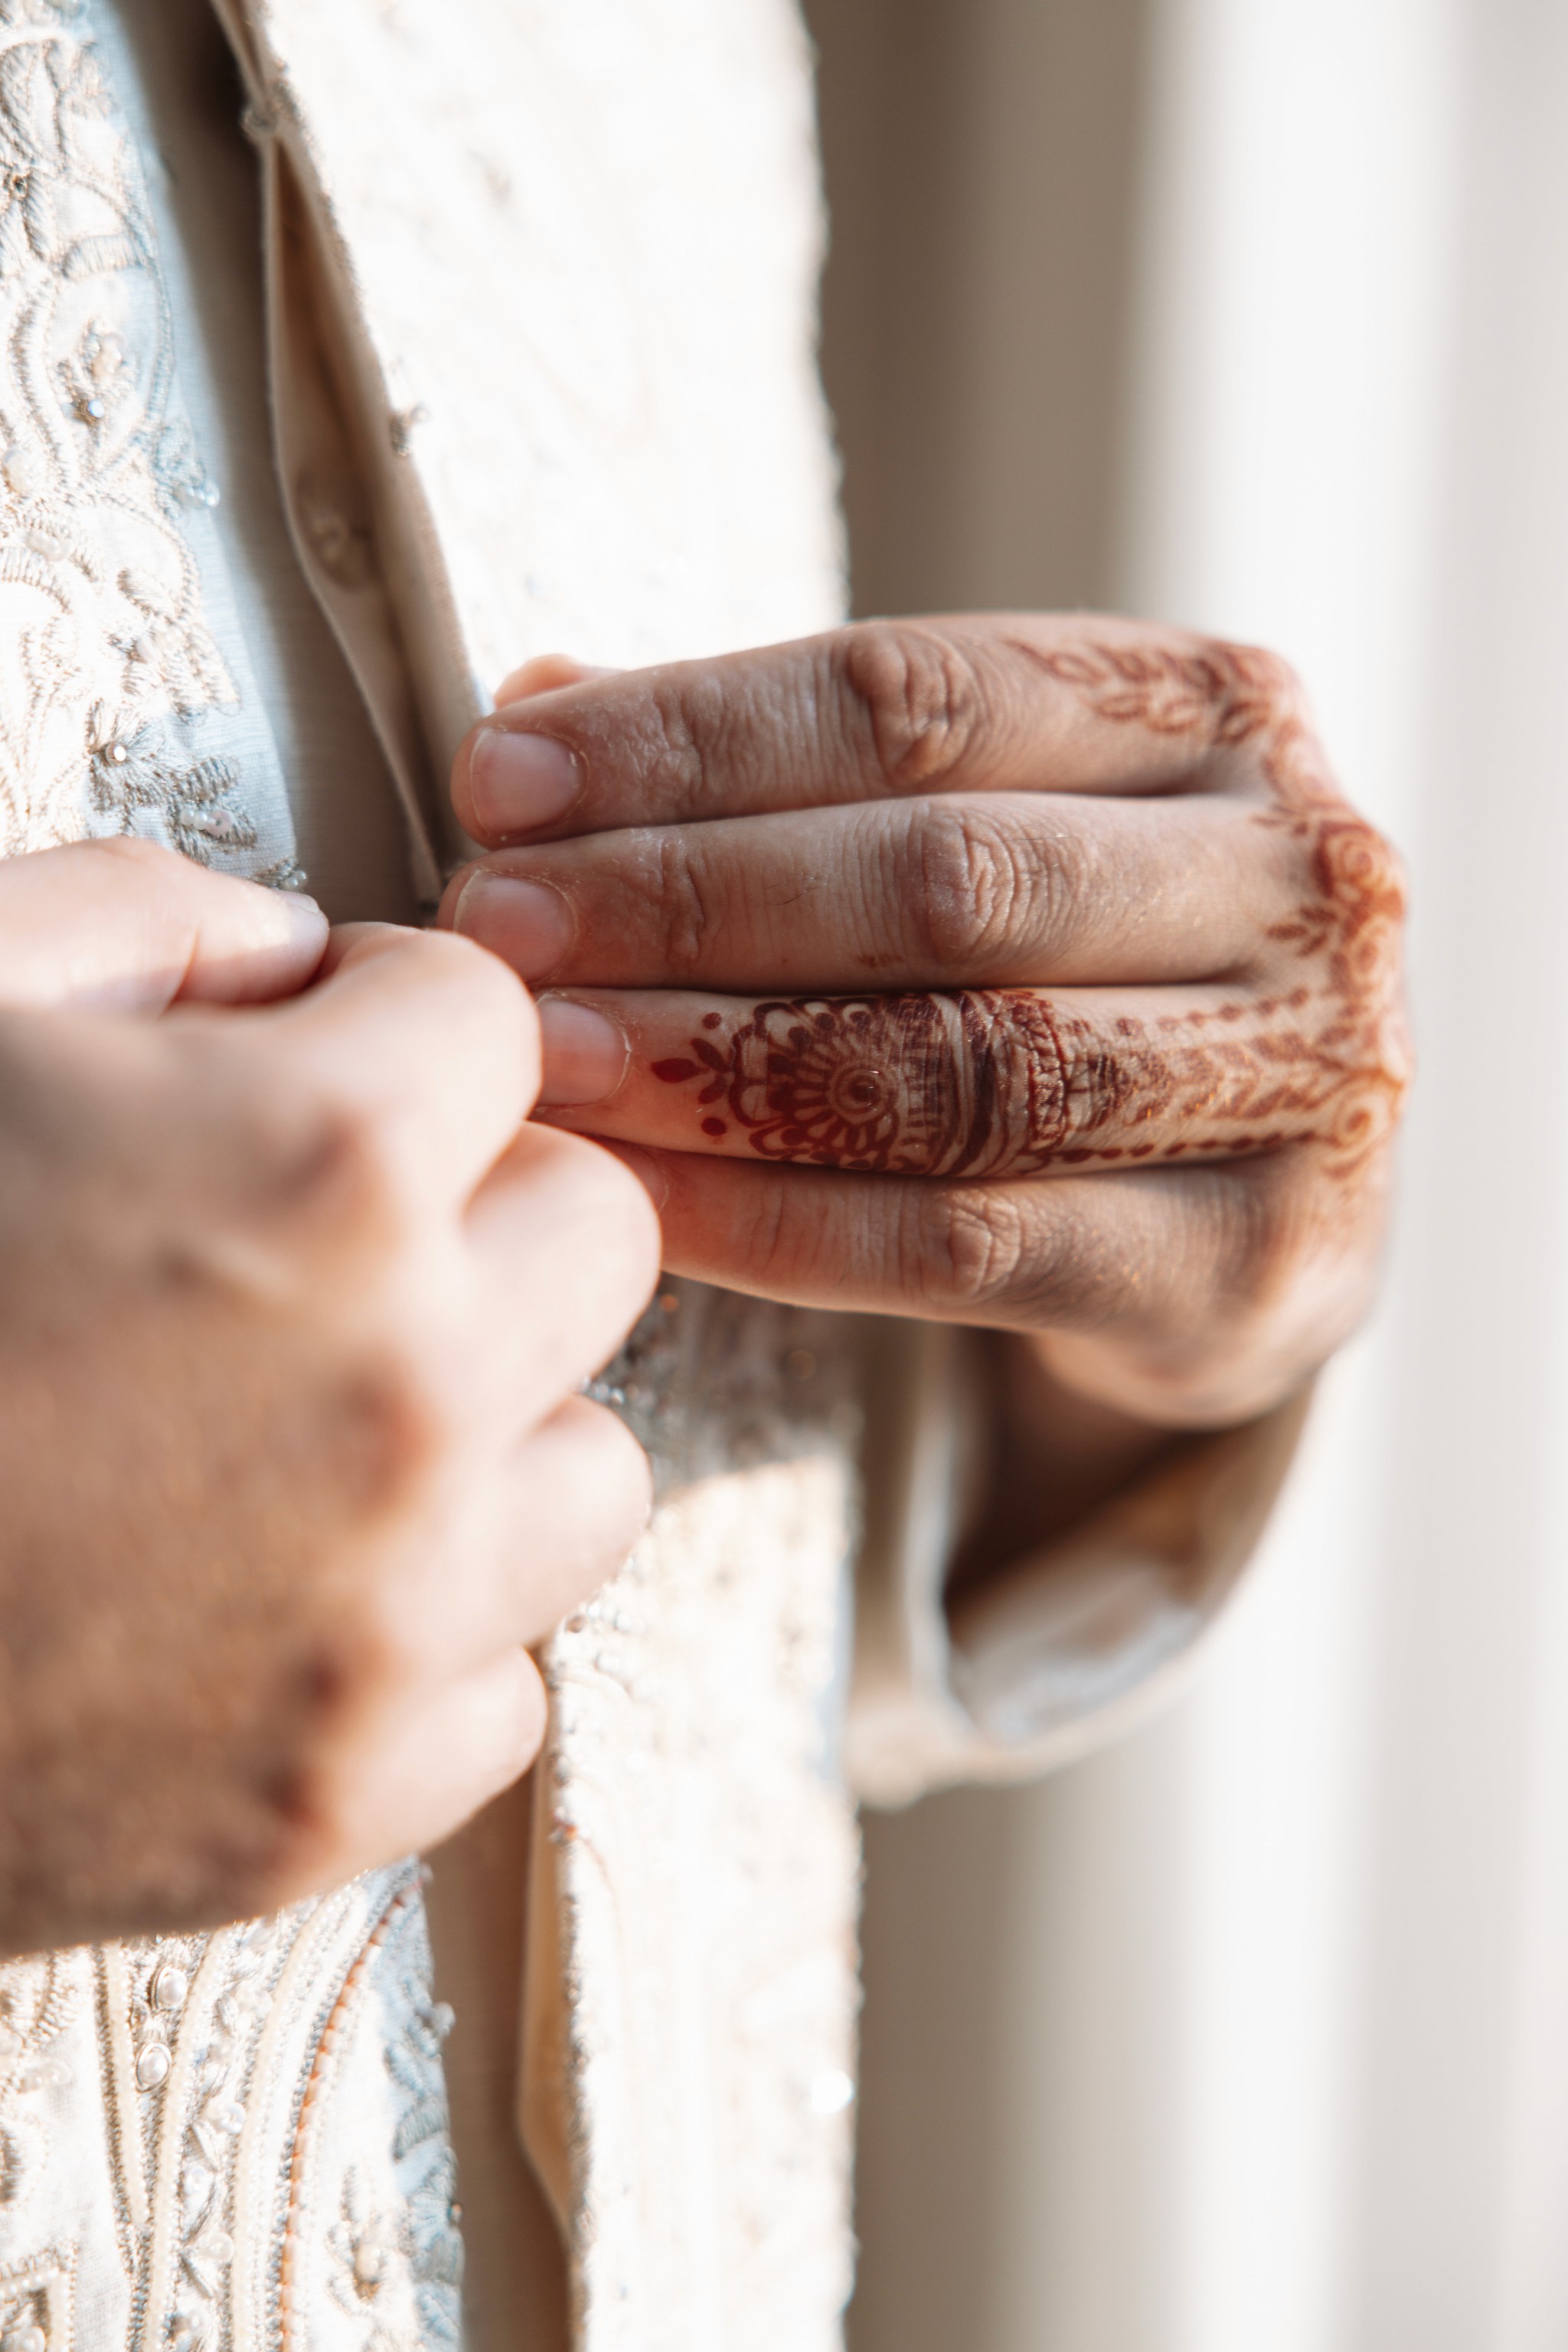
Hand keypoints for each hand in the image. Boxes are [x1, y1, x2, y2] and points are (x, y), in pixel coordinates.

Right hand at [0, 841, 657, 1953]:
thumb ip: (130, 922)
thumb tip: (285, 955)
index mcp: (314, 1165)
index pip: (493, 1024)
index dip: (387, 1020)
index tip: (318, 1056)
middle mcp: (403, 1395)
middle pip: (592, 1233)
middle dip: (473, 1205)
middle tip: (318, 1235)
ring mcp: (384, 1623)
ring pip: (588, 1471)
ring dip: (486, 1426)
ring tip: (309, 1422)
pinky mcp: (325, 1808)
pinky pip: (495, 1685)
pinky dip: (413, 1636)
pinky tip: (261, 1593)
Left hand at [442, 620, 1406, 1431]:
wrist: (1272, 1201)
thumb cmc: (1082, 972)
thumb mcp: (981, 823)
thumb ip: (789, 769)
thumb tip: (540, 700)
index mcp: (1217, 713)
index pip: (924, 693)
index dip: (694, 733)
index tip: (500, 775)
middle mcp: (1299, 876)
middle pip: (949, 875)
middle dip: (689, 897)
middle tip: (494, 925)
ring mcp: (1305, 1076)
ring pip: (965, 1065)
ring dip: (716, 1063)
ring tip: (539, 1062)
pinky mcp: (1258, 1264)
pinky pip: (968, 1244)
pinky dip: (779, 1224)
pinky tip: (636, 1202)